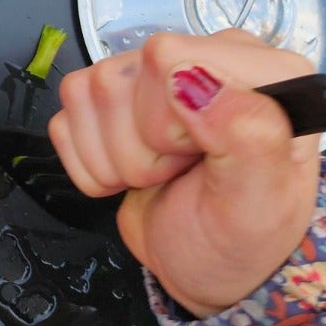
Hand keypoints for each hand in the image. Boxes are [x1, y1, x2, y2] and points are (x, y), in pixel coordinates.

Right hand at [48, 29, 320, 316]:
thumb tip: (194, 81)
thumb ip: (248, 137)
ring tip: (160, 177)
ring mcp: (147, 78)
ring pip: (86, 92)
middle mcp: (200, 60)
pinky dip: (90, 163)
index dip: (167, 115)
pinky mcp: (104, 102)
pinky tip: (129, 174)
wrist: (208, 271)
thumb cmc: (243, 240)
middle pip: (116, 76)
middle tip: (179, 172)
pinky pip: (64, 118)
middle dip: (140, 145)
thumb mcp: (261, 204)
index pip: (166, 55)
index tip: (197, 154)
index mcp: (255, 69)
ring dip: (116, 158)